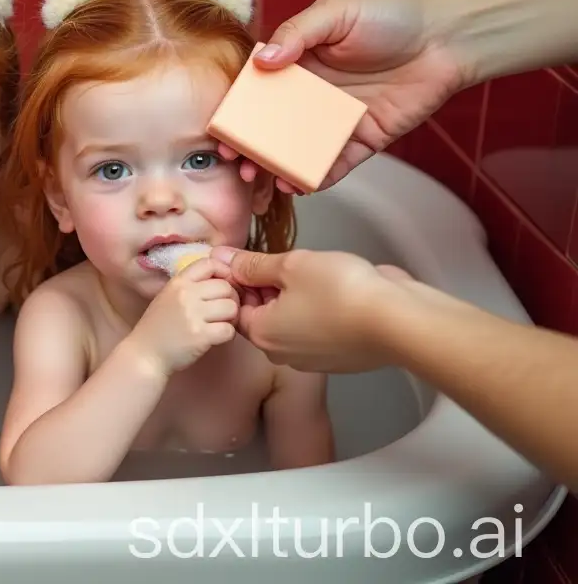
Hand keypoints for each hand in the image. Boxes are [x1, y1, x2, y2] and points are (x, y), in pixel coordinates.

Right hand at [127, 258, 239, 374]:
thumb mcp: (167, 297)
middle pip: (226, 287)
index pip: (208, 263)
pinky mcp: (200, 336)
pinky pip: (229, 330)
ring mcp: (193, 315)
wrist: (144, 355)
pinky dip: (227, 335)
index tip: (221, 287)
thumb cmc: (157, 328)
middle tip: (223, 312)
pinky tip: (216, 338)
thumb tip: (221, 279)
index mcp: (177, 283)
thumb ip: (189, 286)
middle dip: (230, 300)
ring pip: (232, 308)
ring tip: (220, 325)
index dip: (222, 273)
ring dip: (231, 318)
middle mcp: (185, 295)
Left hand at [211, 245, 413, 371]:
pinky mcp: (339, 358)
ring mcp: (312, 360)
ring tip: (315, 275)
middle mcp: (283, 354)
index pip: (234, 305)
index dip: (242, 279)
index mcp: (262, 334)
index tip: (256, 259)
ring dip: (295, 298)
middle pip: (262, 315)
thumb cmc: (341, 292)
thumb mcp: (290, 265)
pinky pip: (318, 331)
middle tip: (287, 263)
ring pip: (291, 323)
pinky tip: (335, 292)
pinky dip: (320, 311)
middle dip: (268, 288)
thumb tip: (221, 258)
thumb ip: (253, 264)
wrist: (398, 321)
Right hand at [218, 0, 468, 193]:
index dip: (237, 112)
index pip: (258, 91)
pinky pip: (334, 165)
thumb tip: (264, 61)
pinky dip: (315, 178)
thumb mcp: (337, 12)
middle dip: (250, 149)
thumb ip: (298, 33)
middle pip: (271, 128)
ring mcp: (335, 121)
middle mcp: (312, 95)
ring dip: (277, 167)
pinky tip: (299, 185)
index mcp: (299, 64)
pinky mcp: (362, 140)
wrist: (449, 38)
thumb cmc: (392, 16)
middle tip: (238, 165)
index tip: (221, 130)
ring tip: (264, 180)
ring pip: (298, 150)